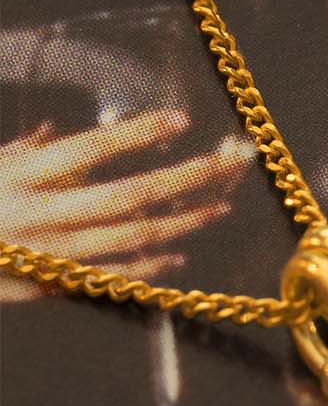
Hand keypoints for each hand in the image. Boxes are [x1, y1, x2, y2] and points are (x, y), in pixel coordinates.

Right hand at [0, 109, 256, 301]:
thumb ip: (25, 152)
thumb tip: (59, 136)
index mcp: (23, 176)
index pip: (90, 149)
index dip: (136, 134)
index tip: (177, 121)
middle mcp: (40, 214)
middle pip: (127, 195)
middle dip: (184, 180)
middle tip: (226, 164)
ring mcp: (48, 253)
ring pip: (129, 239)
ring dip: (180, 223)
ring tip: (217, 207)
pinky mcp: (47, 284)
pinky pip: (109, 278)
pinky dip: (147, 270)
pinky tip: (178, 258)